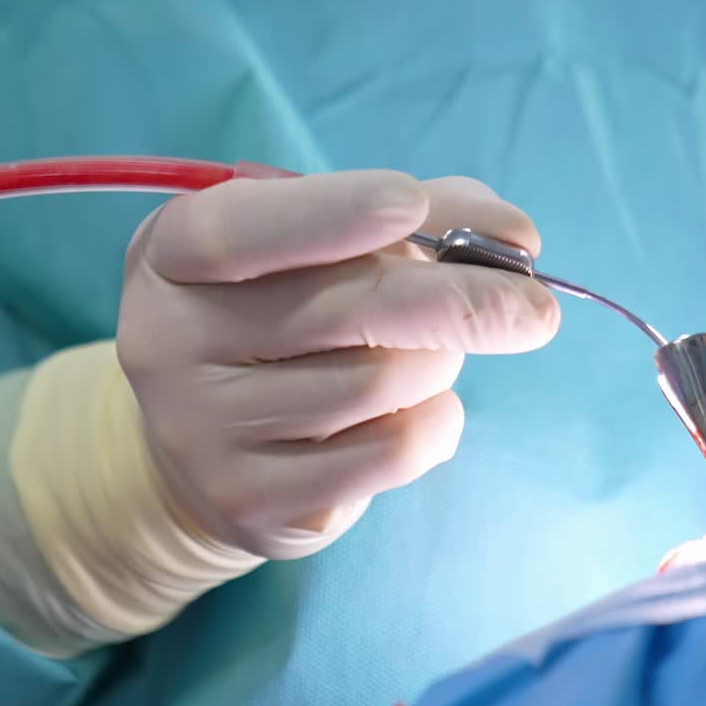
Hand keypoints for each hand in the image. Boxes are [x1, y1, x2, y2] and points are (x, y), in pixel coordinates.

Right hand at [117, 170, 559, 558]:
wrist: (206, 435)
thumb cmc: (283, 304)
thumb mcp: (318, 238)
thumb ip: (415, 214)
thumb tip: (515, 236)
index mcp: (175, 253)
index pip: (243, 231)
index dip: (332, 212)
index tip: (412, 203)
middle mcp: (168, 340)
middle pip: (341, 311)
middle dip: (460, 301)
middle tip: (537, 308)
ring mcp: (201, 430)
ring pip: (376, 383)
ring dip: (441, 359)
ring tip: (437, 350)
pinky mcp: (250, 502)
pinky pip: (386, 453)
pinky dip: (434, 420)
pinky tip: (422, 404)